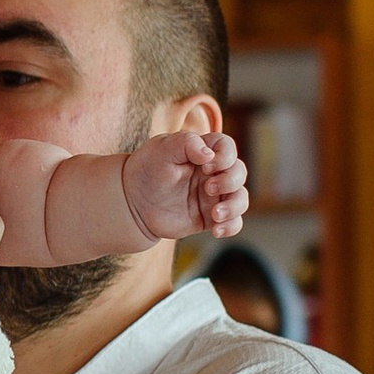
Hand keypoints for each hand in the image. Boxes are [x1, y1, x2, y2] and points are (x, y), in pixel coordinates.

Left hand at [123, 127, 249, 241]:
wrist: (132, 204)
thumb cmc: (147, 170)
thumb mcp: (162, 149)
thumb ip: (185, 143)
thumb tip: (209, 154)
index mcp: (203, 152)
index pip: (228, 148)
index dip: (225, 156)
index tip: (206, 165)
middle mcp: (213, 172)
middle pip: (239, 173)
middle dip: (229, 181)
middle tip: (207, 188)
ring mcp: (214, 196)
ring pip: (240, 198)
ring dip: (234, 206)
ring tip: (214, 214)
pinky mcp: (210, 217)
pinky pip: (233, 222)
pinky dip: (231, 226)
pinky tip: (216, 230)